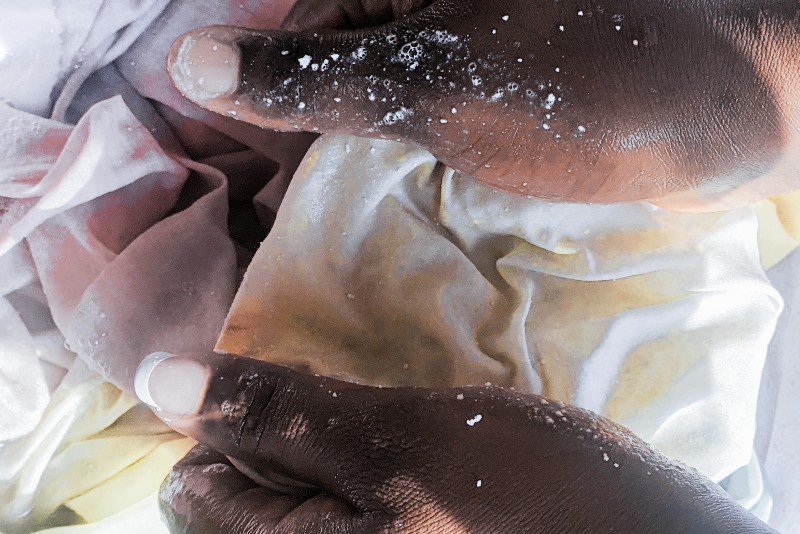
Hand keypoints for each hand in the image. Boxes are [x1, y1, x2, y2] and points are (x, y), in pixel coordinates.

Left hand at [136, 352, 772, 532]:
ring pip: (302, 495)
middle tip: (336, 389)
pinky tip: (397, 438)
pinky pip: (350, 504)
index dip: (223, 421)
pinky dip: (356, 461)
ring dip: (320, 441)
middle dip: (277, 432)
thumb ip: (277, 416)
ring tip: (372, 407)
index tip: (278, 374)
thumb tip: (162, 378)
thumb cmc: (526, 500)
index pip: (197, 492)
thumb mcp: (396, 441)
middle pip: (248, 496)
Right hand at [165, 0, 799, 207]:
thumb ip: (316, 75)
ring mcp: (447, 42)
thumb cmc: (590, 89)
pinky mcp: (478, 85)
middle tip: (229, 218)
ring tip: (270, 224)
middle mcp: (411, 0)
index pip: (276, 28)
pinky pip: (398, 118)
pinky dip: (366, 160)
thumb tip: (191, 59)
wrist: (728, 109)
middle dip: (270, 134)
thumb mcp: (441, 84)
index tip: (192, 171)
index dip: (228, 95)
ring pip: (351, 96)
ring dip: (314, 156)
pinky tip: (343, 203)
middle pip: (309, 62)